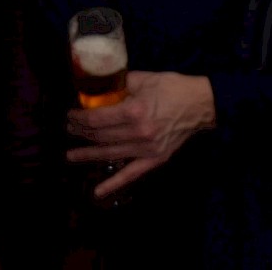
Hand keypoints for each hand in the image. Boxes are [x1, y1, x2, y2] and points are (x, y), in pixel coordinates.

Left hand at [65, 71, 214, 197]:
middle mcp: (138, 133)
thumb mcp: (144, 78)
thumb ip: (121, 83)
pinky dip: (113, 184)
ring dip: (88, 155)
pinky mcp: (155, 160)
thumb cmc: (173, 87)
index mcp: (135, 111)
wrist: (202, 104)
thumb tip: (101, 87)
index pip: (98, 118)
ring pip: (110, 154)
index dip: (80, 118)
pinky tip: (97, 192)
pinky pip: (131, 174)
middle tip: (68, 130)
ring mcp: (147, 149)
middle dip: (81, 133)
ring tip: (70, 156)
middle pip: (101, 136)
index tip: (69, 115)